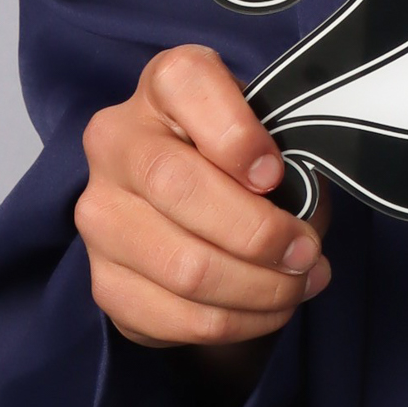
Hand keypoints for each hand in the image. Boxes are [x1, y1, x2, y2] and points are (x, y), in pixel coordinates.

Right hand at [76, 44, 328, 348]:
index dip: (236, 135)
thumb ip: (286, 152)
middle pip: (179, 188)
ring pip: (181, 265)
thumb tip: (300, 215)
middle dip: (259, 232)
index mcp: (164, 84)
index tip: (275, 173)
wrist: (200, 202)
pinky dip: (232, 322)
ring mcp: (100, 213)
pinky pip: (170, 316)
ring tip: (298, 285)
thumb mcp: (274, 131)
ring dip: (255, 289)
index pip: (187, 86)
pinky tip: (266, 310)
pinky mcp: (102, 279)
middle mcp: (116, 140)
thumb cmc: (248, 156)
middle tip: (307, 253)